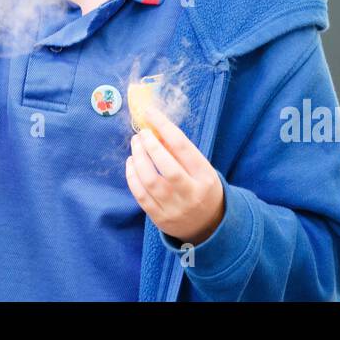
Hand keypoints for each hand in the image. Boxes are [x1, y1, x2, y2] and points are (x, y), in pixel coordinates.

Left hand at [125, 104, 224, 244]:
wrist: (208, 227)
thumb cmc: (202, 188)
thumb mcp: (201, 168)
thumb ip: (181, 151)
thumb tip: (155, 128)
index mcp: (205, 176)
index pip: (182, 146)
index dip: (163, 126)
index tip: (150, 113)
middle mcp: (191, 193)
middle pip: (167, 166)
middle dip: (150, 145)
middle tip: (141, 133)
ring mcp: (175, 208)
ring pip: (150, 181)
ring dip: (138, 158)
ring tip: (135, 145)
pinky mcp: (160, 218)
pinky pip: (140, 195)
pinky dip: (132, 176)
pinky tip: (131, 163)